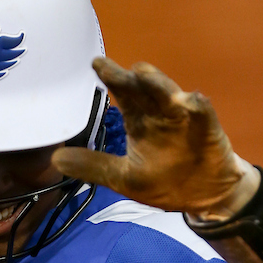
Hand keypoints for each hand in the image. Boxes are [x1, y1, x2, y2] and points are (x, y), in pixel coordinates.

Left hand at [51, 57, 259, 218]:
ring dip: (158, 84)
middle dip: (128, 78)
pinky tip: (192, 101)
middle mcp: (159, 114)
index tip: (95, 65)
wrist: (205, 197)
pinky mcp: (207, 130)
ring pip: (170, 95)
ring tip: (144, 74)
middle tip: (108, 68)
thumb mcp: (124, 178)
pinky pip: (203, 114)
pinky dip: (198, 107)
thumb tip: (56, 160)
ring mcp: (184, 119)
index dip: (110, 78)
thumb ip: (94, 167)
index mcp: (139, 121)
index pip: (123, 94)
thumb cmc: (166, 182)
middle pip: (143, 90)